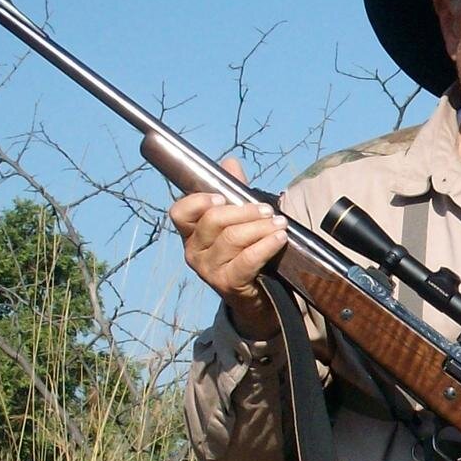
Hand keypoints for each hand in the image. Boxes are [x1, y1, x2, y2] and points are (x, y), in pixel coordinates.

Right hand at [166, 158, 286, 336]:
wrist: (257, 297)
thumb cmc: (245, 253)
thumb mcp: (238, 221)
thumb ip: (233, 192)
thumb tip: (230, 163)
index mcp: (191, 233)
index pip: (180, 212)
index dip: (197, 201)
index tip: (221, 196)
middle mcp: (193, 252)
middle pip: (213, 221)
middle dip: (244, 211)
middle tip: (268, 210)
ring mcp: (208, 270)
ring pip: (232, 239)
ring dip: (260, 227)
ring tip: (280, 223)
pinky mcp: (227, 284)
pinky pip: (246, 260)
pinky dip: (265, 246)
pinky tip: (280, 238)